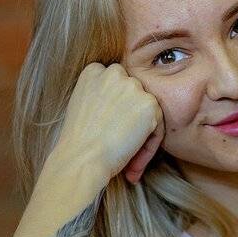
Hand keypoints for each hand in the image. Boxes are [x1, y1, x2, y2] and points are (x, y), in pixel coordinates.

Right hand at [50, 62, 164, 185]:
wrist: (81, 158)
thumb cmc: (79, 142)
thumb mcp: (82, 105)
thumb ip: (102, 95)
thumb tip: (123, 104)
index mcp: (93, 70)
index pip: (116, 85)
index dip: (116, 110)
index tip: (110, 130)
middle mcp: (114, 72)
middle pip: (134, 95)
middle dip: (131, 119)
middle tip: (120, 146)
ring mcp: (133, 87)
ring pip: (147, 111)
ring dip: (142, 135)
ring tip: (128, 161)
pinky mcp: (149, 104)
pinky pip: (158, 127)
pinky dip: (150, 148)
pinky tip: (134, 165)